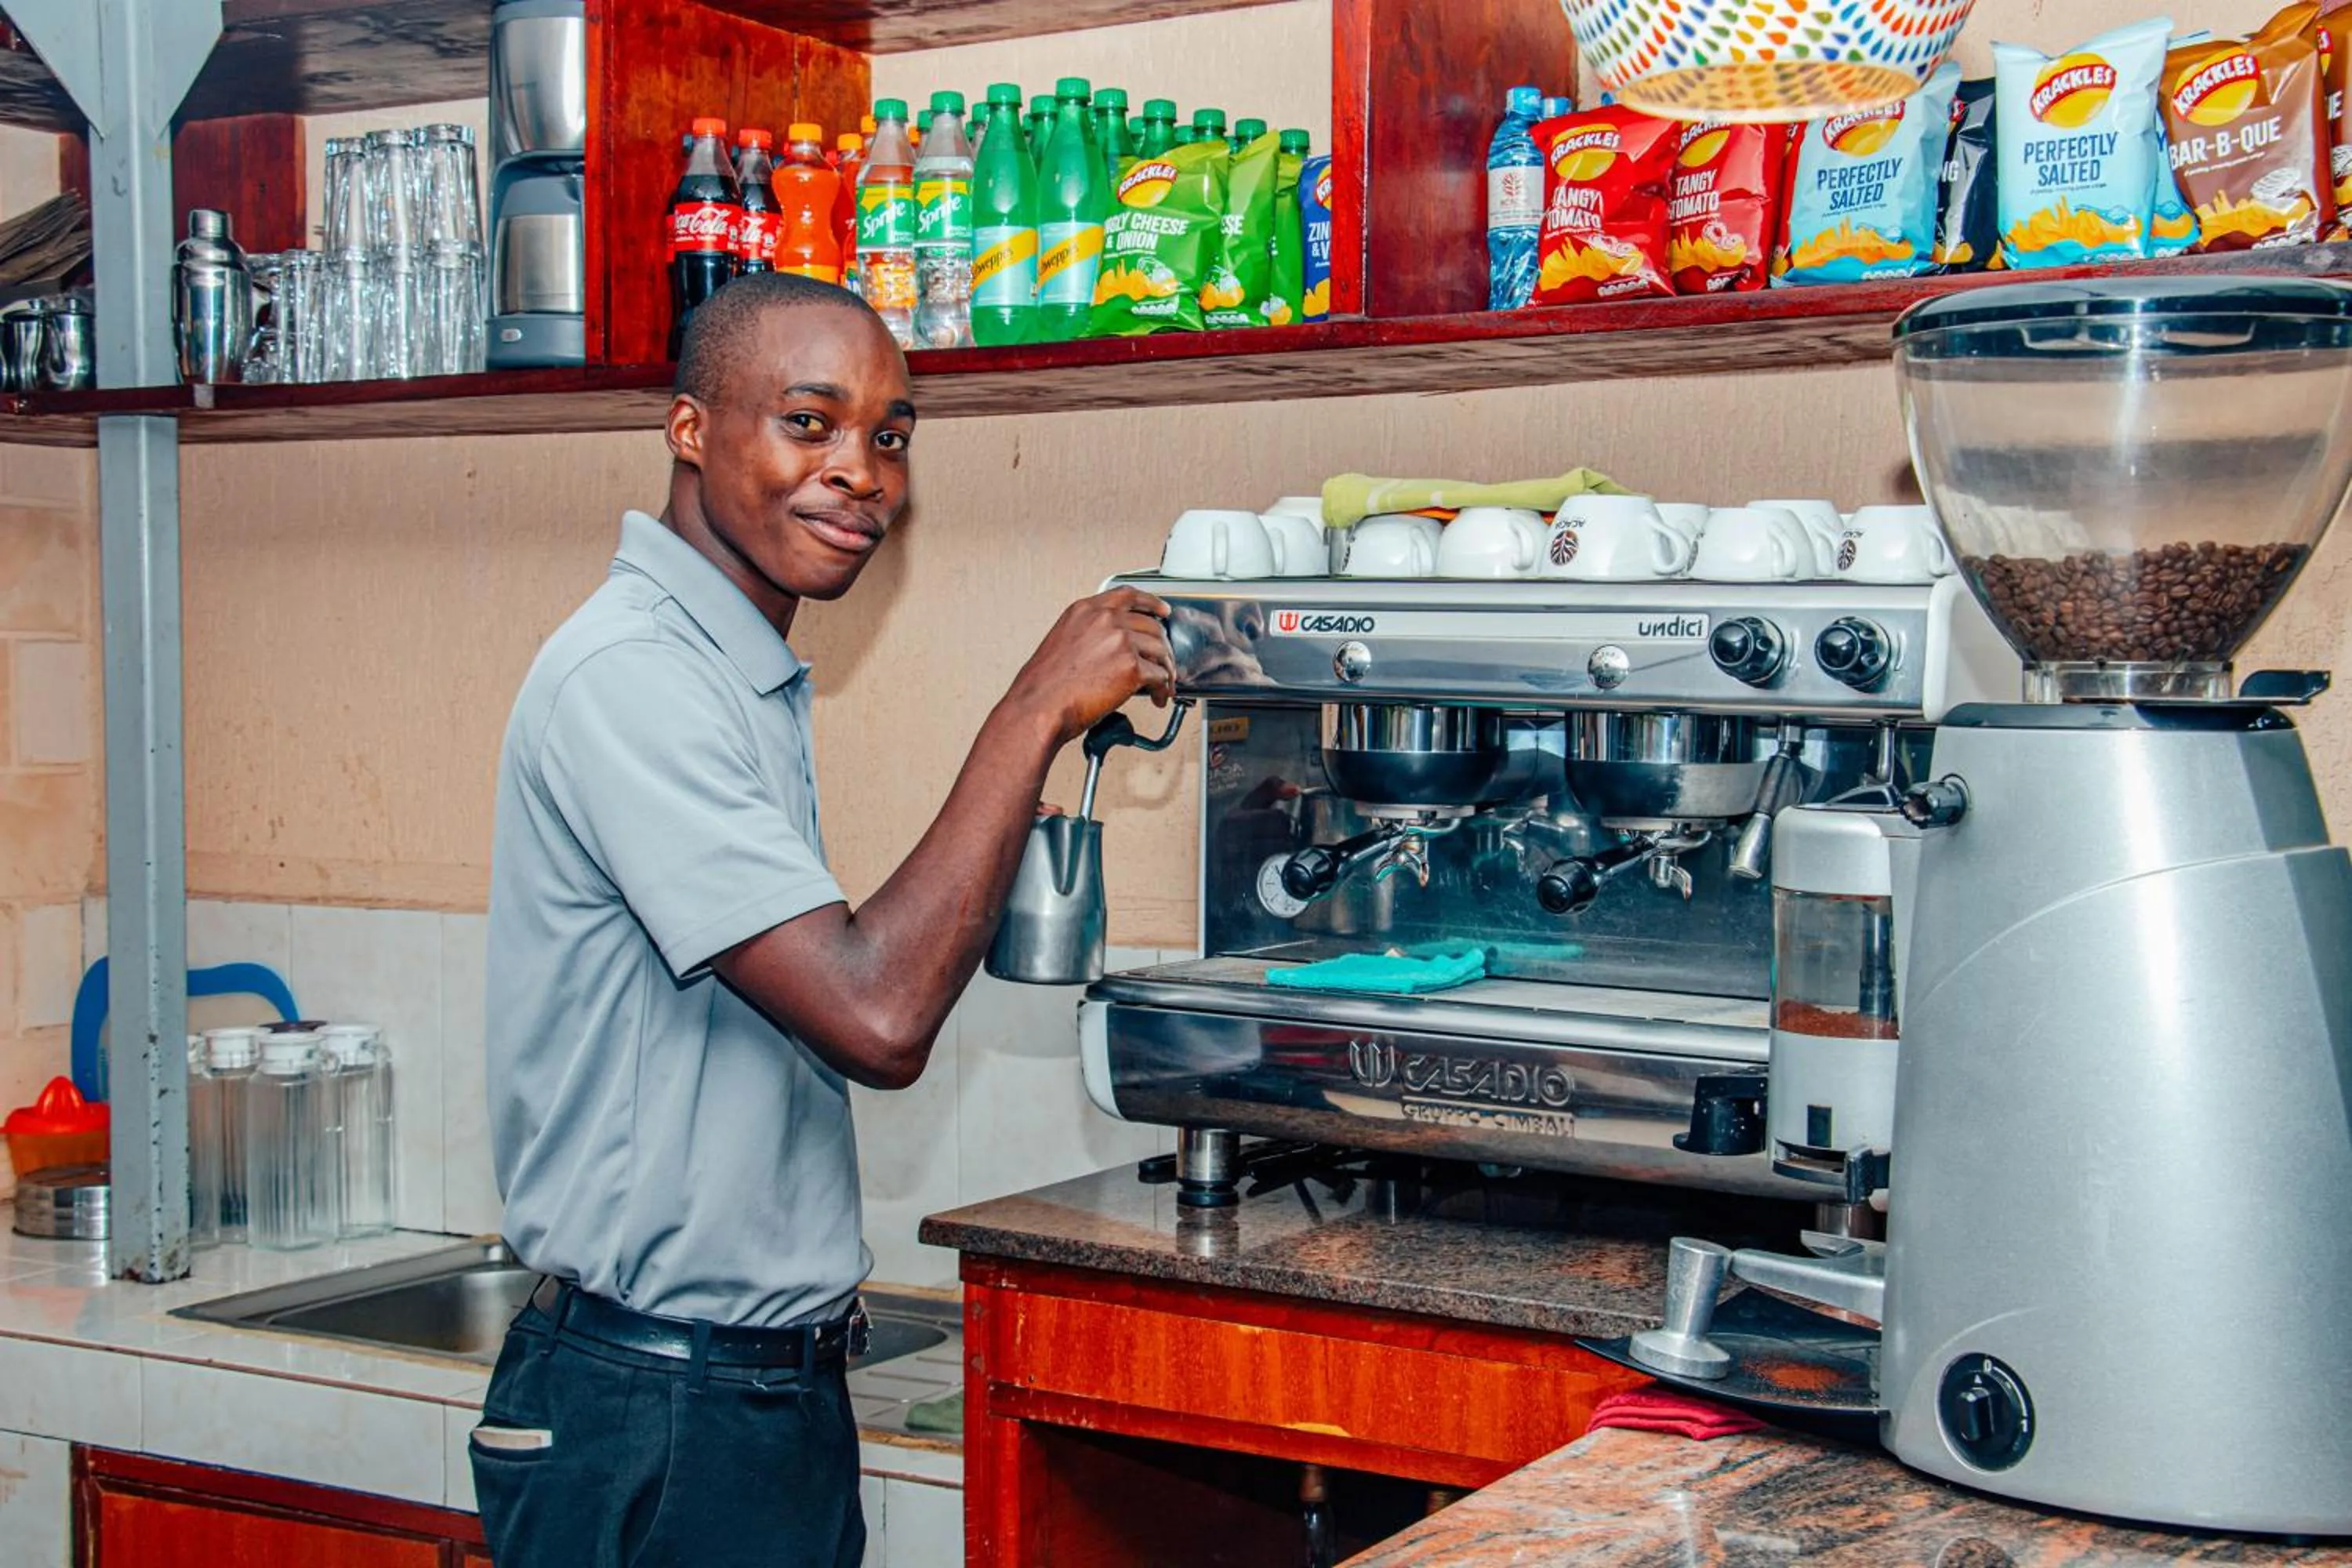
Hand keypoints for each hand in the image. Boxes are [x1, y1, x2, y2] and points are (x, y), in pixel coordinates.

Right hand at [1008, 587, 1176, 745]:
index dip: (1150, 602)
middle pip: (1151, 625)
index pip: (1127, 595)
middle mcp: (1105, 620)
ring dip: (1165, 669)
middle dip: (1161, 647)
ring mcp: (1120, 640)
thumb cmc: (1044, 686)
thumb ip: (1090, 635)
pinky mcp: (1131, 666)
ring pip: (1160, 650)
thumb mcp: (1061, 643)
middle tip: (1163, 662)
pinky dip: (1162, 689)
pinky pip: (1160, 675)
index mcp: (1085, 610)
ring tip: (1162, 686)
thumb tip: (1113, 649)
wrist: (1039, 708)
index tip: (1161, 610)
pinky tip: (1158, 697)